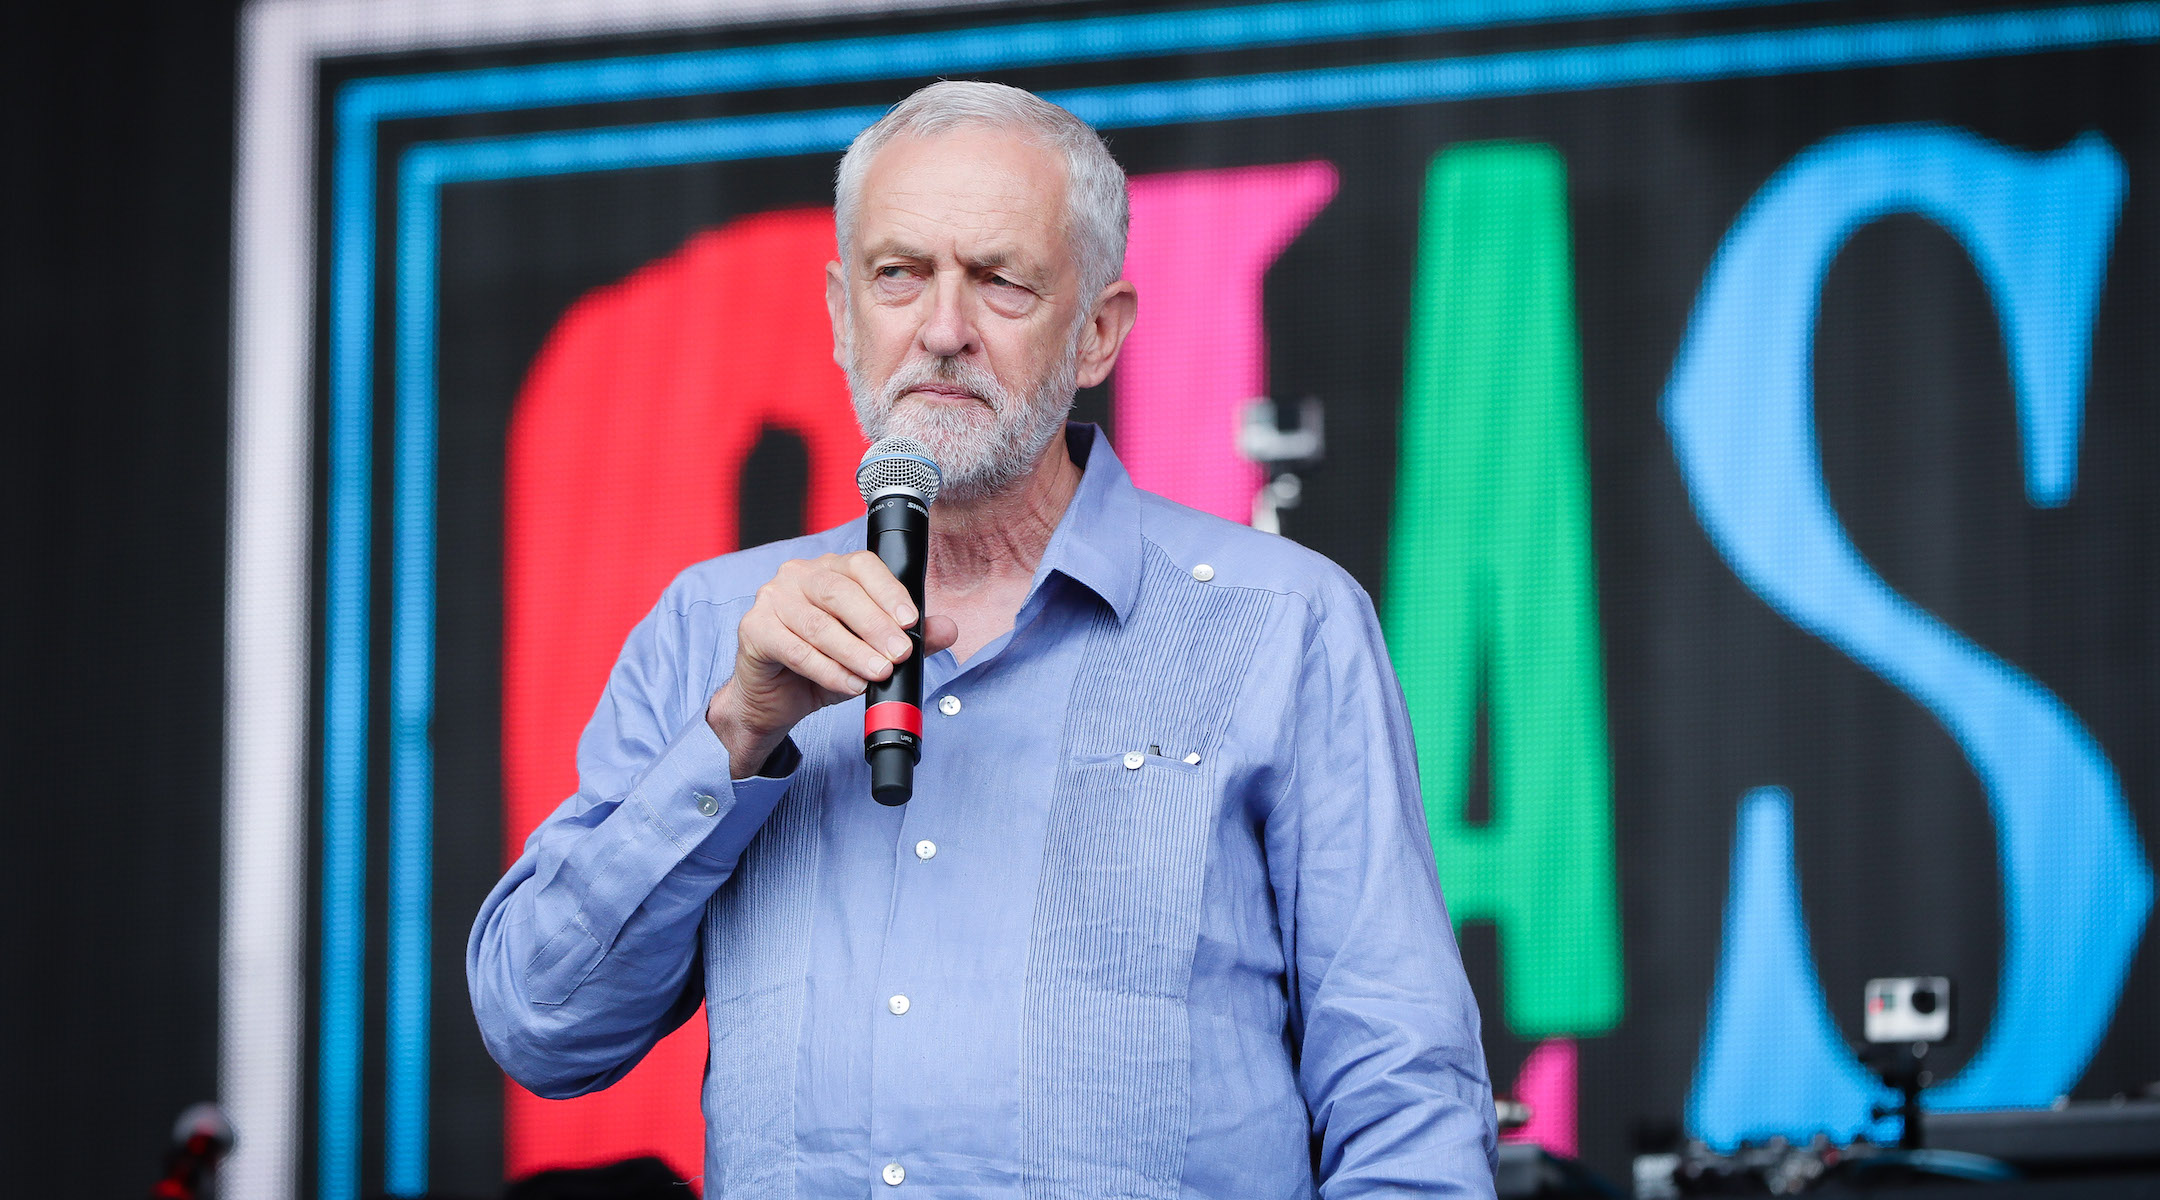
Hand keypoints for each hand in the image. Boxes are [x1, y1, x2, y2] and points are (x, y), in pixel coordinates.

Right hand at [706, 550, 958, 777]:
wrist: (774, 699)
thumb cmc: (822, 665)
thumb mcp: (872, 652)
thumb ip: (909, 638)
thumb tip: (947, 630)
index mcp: (830, 569)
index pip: (862, 565)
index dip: (889, 591)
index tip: (912, 621)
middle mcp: (798, 575)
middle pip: (839, 592)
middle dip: (875, 625)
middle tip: (900, 654)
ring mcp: (772, 599)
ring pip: (818, 624)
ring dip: (854, 652)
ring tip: (879, 673)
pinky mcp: (754, 629)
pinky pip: (794, 649)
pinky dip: (826, 670)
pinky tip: (849, 684)